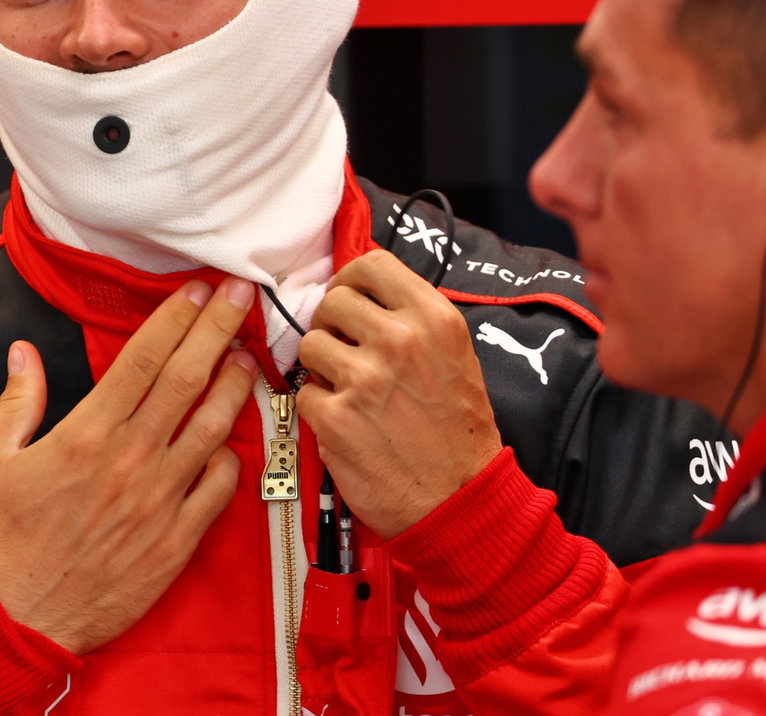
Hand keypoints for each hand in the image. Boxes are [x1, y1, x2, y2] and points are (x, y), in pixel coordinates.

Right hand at [0, 278, 258, 654]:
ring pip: (213, 427)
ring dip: (235, 385)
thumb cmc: (3, 540)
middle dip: (218, 329)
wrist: (21, 619)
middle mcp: (131, 459)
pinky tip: (232, 439)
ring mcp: (160, 499)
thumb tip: (23, 353)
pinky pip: (220, 487)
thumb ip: (16, 403)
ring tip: (248, 356)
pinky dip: (231, 456)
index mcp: (86, 433)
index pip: (142, 359)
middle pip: (186, 378)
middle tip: (239, 296)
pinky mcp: (177, 539)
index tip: (196, 291)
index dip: (175, 318)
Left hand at [297, 249, 500, 538]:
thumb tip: (361, 293)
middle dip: (332, 325)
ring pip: (310, 343)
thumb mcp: (455, 357)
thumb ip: (411, 320)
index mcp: (433, 319)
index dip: (350, 280)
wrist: (461, 500)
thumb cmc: (457, 430)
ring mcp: (364, 378)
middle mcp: (400, 340)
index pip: (371, 265)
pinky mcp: (334, 416)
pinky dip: (319, 407)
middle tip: (345, 351)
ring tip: (347, 389)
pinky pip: (304, 390)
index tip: (348, 300)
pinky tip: (346, 423)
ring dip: (321, 365)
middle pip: (333, 301)